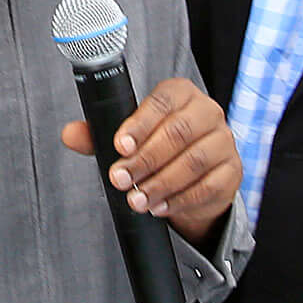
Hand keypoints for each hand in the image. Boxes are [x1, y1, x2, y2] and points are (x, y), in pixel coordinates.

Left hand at [61, 77, 238, 243]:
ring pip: (194, 160)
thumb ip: (99, 134)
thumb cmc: (158, 149)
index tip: (119, 146)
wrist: (192, 179)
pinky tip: (159, 207)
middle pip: (178, 132)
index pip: (162, 102)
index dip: (139, 124)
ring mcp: (224, 142)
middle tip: (120, 179)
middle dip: (145, 159)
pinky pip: (209, 186)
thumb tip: (70, 134)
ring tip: (136, 199)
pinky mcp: (232, 171)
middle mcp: (207, 112)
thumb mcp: (128, 140)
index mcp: (181, 94)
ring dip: (161, 183)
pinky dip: (180, 199)